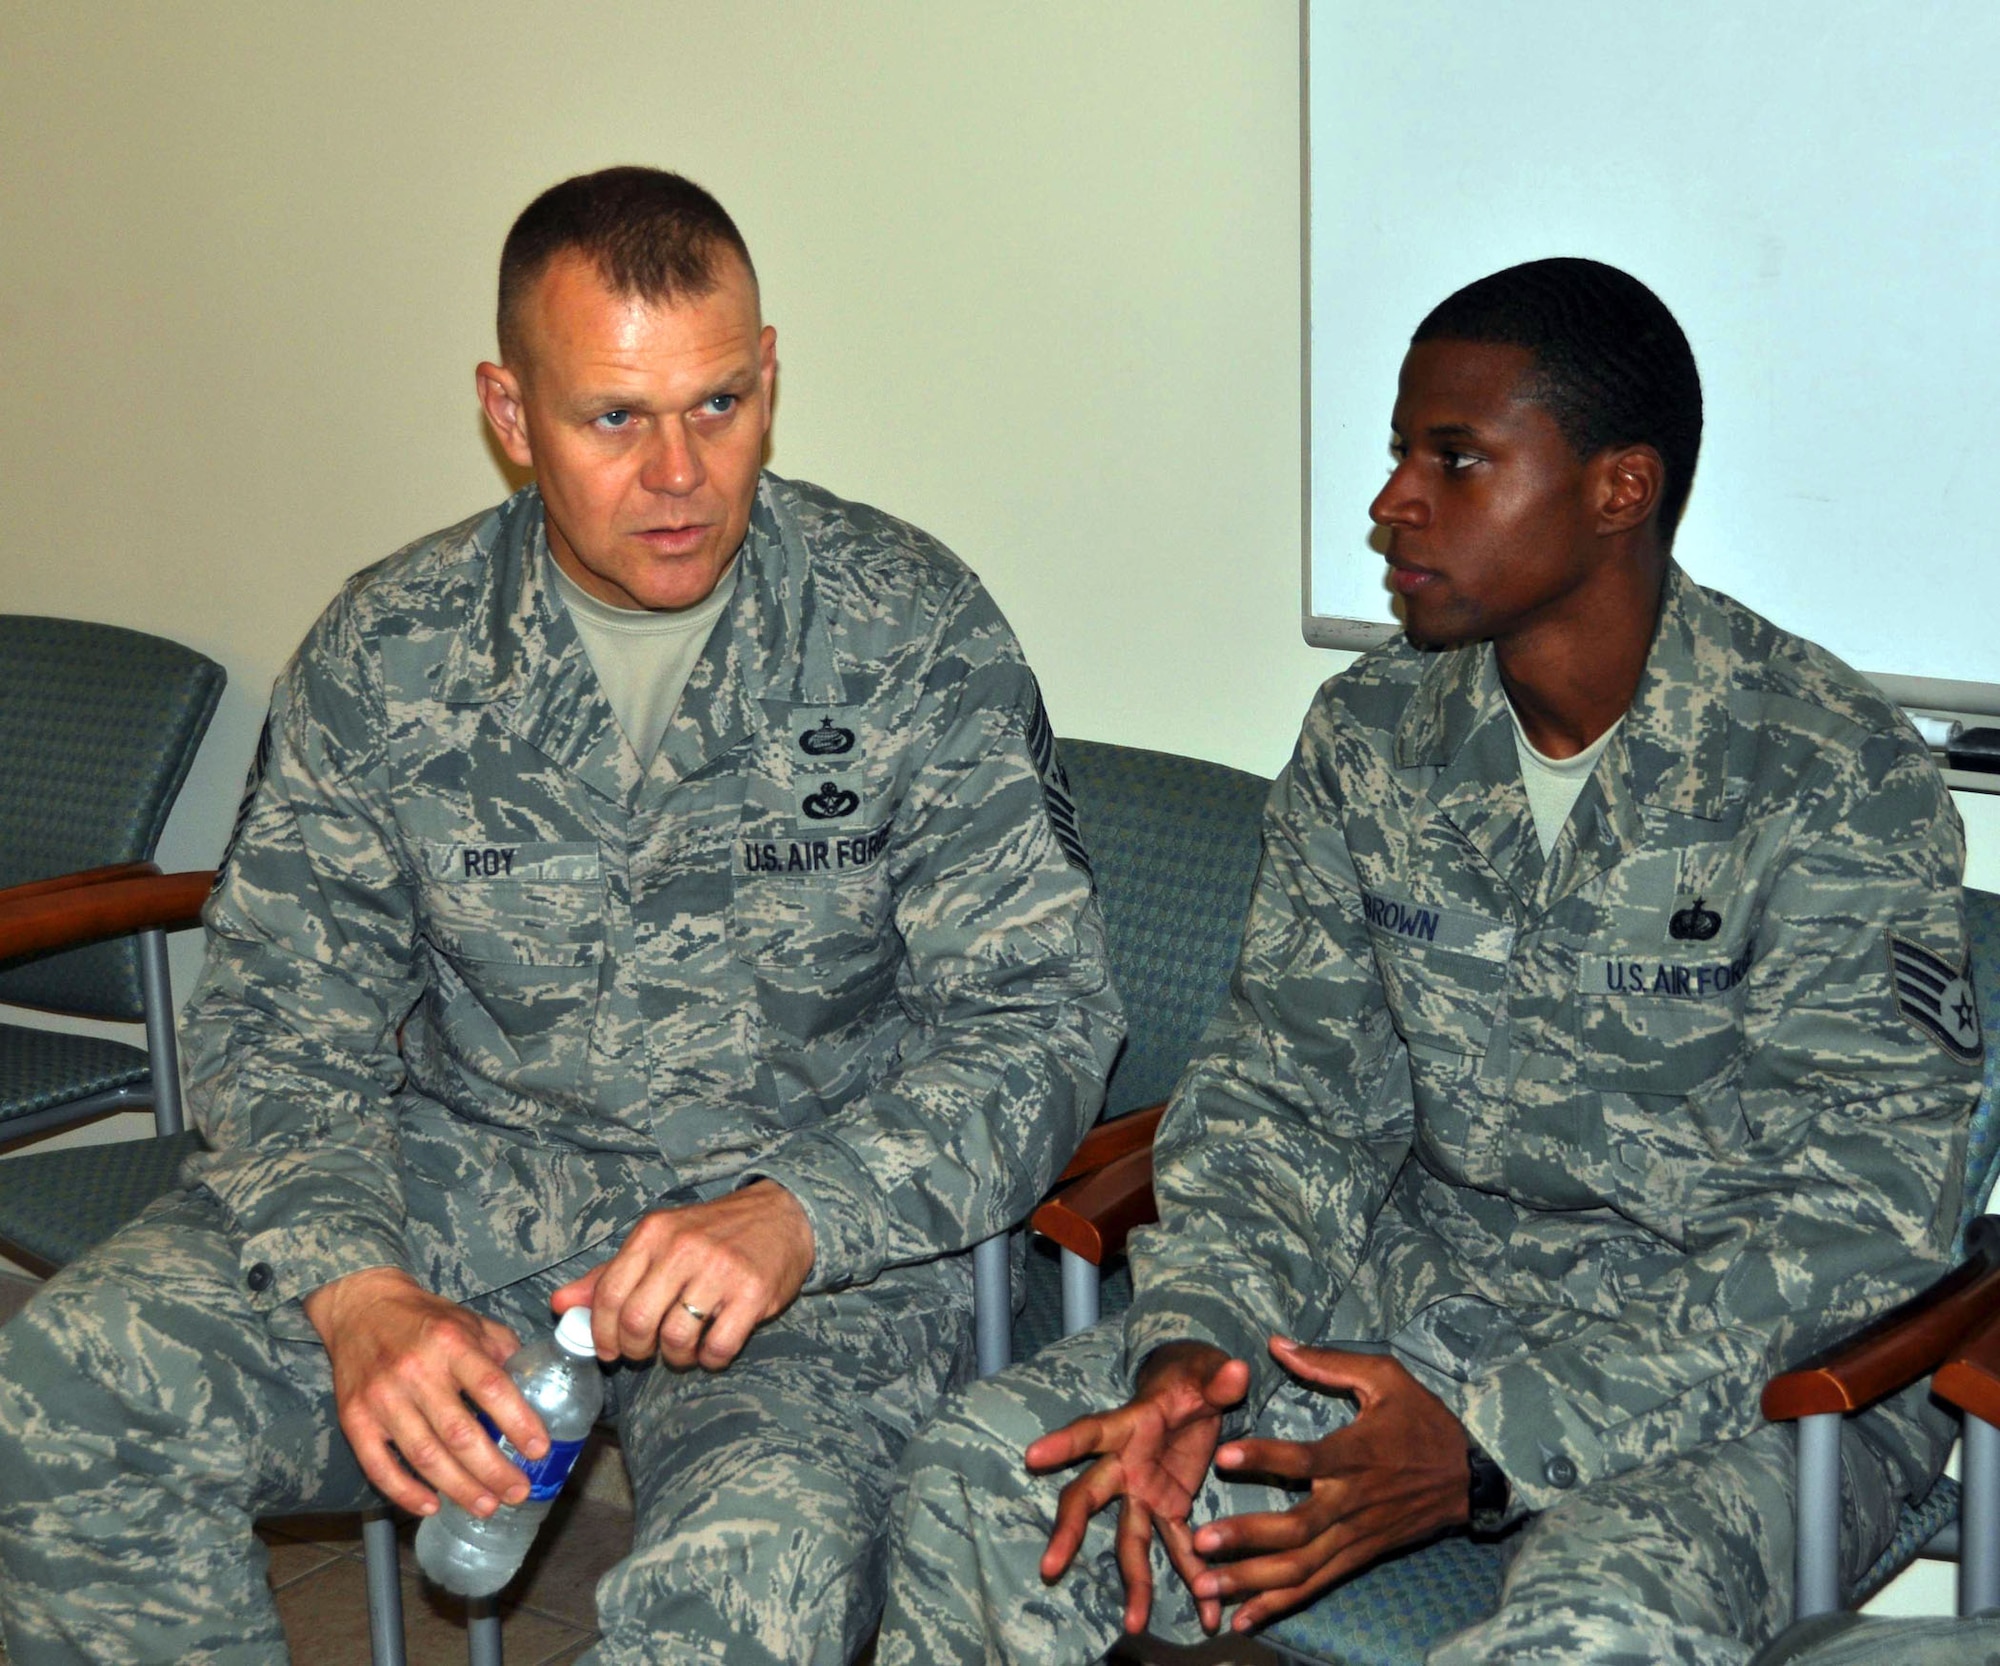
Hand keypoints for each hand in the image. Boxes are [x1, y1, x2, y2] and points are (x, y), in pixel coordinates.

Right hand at [302, 1266, 541, 1519]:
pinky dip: (405, 1492)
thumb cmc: (424, 1319)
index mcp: (451, 1343)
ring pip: (424, 1455)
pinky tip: (432, 1506)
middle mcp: (415, 1371)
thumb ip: (502, 1351)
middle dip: (493, 1470)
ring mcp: (382, 1398)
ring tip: (487, 1506)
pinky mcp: (354, 1419)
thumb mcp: (469, 1321)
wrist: (360, 1308)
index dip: (518, 1422)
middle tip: (518, 1492)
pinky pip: (379, 1466)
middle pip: (459, 1432)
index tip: (539, 1449)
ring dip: (459, 1488)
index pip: (491, 1387)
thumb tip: (537, 1385)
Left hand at [550, 1180, 813, 1370]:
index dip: (602, 1332)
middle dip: (636, 1350)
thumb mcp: (659, 1242)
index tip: (610, 1349)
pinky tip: (713, 1348)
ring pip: (676, 1338)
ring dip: (675, 1358)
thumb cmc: (713, 1234)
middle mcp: (684, 1248)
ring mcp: (720, 1270)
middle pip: (638, 1320)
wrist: (783, 1215)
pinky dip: (710, 1359)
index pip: (608, 1294)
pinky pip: (718, 1347)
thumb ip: (609, 1275)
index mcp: (654, 1233)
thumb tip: (559, 1305)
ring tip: (682, 1350)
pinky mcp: (753, 1293)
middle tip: (646, 1353)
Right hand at [1024, 1341, 1250, 1636]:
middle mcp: (1127, 1464)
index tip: (1032, 1456)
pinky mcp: (1171, 1507)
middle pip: (1088, 1498)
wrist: (1194, 1388)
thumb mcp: (1205, 1372)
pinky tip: (1208, 1615)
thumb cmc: (1192, 1376)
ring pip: (1130, 1539)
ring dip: (1135, 1581)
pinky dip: (1194, 1577)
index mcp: (1130, 1425)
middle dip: (1070, 1532)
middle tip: (1051, 1566)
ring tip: (1136, 1624)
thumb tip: (1237, 1371)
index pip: (1091, 1432)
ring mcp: (1145, 1491)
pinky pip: (1179, 1547)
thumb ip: (1219, 1378)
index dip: (1064, 1444)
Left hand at [1190, 1337, 1470, 1630]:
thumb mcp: (1385, 1378)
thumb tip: (1276, 1344)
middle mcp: (1352, 1501)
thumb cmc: (1423, 1420)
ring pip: (1301, 1567)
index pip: (1306, 1460)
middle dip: (1245, 1537)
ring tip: (1206, 1586)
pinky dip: (1279, 1603)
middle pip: (1296, 1529)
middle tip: (1198, 1541)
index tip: (1223, 1457)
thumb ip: (1328, 1363)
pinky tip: (1244, 1617)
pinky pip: (1316, 1584)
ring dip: (1251, 1579)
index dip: (1265, 1458)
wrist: (1471, 1476)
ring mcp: (1356, 1535)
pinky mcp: (1359, 1556)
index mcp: (1356, 1454)